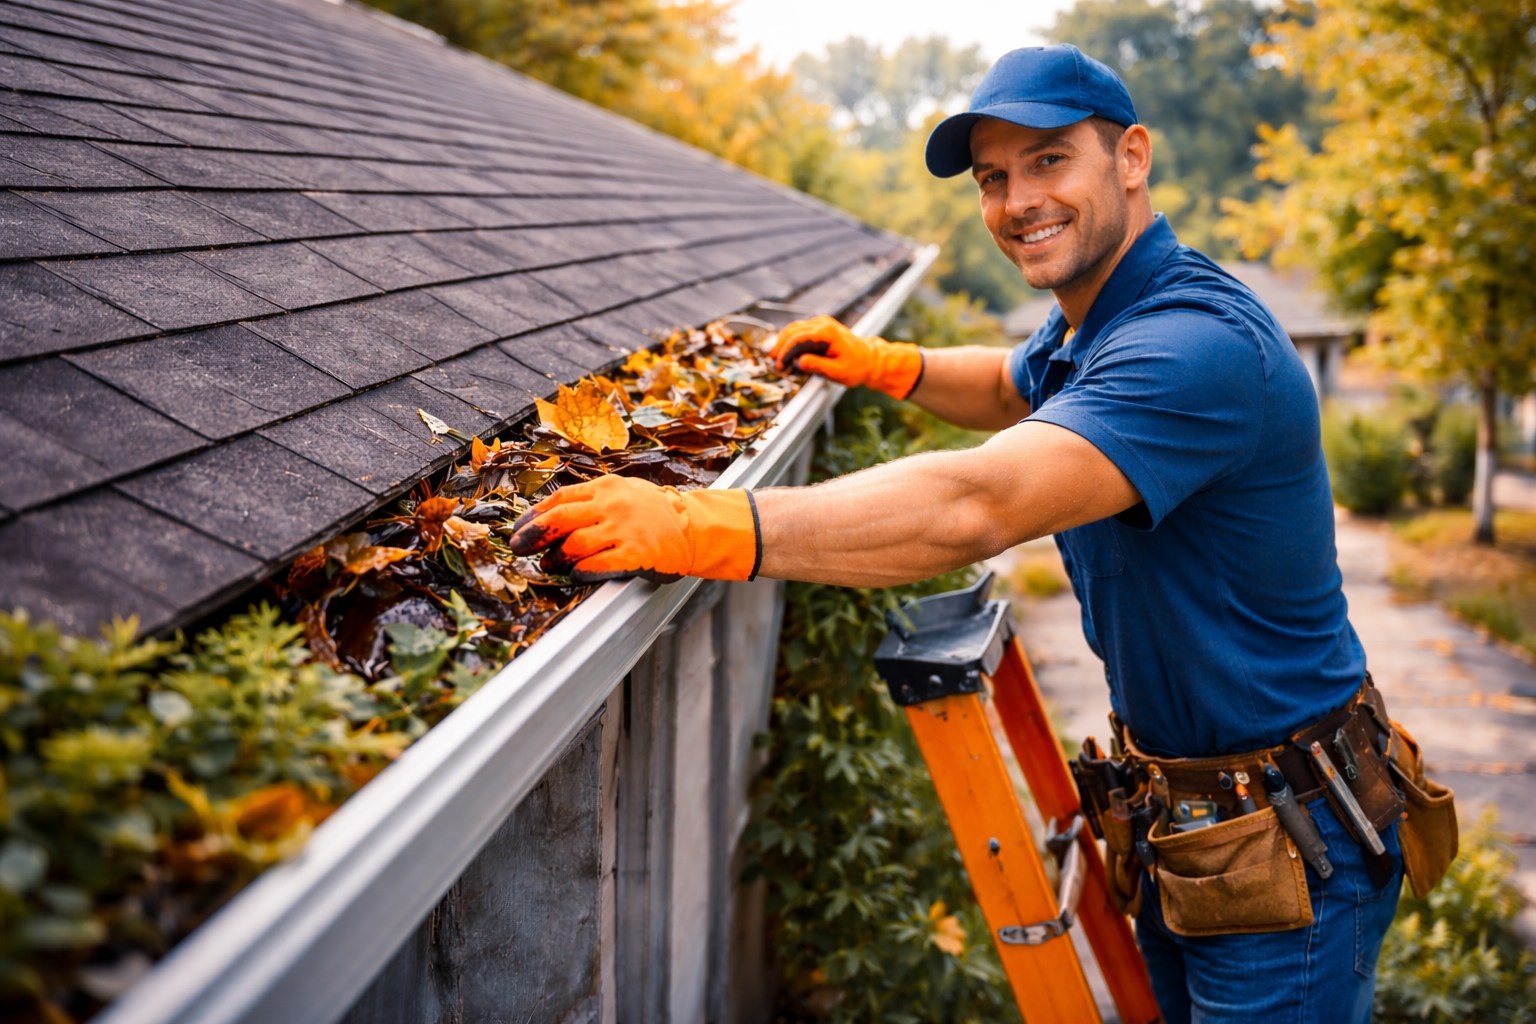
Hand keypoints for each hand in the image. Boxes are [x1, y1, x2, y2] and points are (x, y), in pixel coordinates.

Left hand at [507, 475, 759, 583]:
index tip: (519, 529)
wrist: (696, 527)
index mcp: (606, 487)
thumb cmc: (657, 512)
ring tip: (550, 565)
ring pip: (574, 545)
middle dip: (533, 537)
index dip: (534, 516)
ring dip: (556, 558)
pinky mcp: (635, 554)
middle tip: (520, 549)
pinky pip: (596, 565)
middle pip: (559, 520)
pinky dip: (580, 571)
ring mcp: (624, 529)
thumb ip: (593, 498)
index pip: (559, 499)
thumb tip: (552, 514)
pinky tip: (575, 574)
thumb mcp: (625, 491)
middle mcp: (612, 505)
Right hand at [770, 315, 923, 398]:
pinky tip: (785, 353)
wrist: (871, 360)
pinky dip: (790, 340)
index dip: (786, 351)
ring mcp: (821, 323)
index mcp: (827, 332)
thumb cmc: (857, 367)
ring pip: (794, 328)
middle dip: (781, 346)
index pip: (799, 337)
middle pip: (793, 330)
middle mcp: (823, 323)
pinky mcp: (820, 328)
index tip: (779, 364)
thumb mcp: (838, 371)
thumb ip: (818, 366)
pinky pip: (800, 331)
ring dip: (783, 342)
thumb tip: (799, 362)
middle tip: (773, 362)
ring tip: (776, 358)